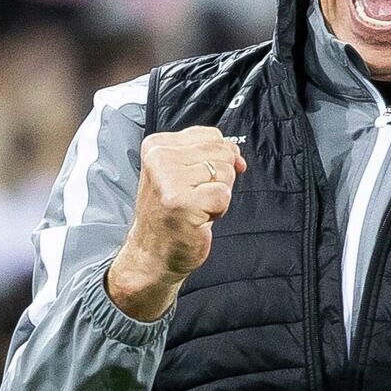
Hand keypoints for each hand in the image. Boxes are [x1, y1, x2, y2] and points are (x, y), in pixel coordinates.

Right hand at [107, 126, 245, 319]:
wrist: (151, 255)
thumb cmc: (169, 216)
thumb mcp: (179, 174)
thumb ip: (207, 156)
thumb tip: (238, 157)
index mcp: (157, 146)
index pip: (211, 135)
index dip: (219, 158)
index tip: (200, 179)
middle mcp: (160, 159)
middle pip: (221, 152)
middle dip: (219, 178)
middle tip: (196, 197)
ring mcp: (170, 180)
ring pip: (225, 173)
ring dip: (217, 195)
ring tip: (196, 207)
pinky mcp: (183, 202)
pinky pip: (223, 195)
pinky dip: (218, 210)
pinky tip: (199, 218)